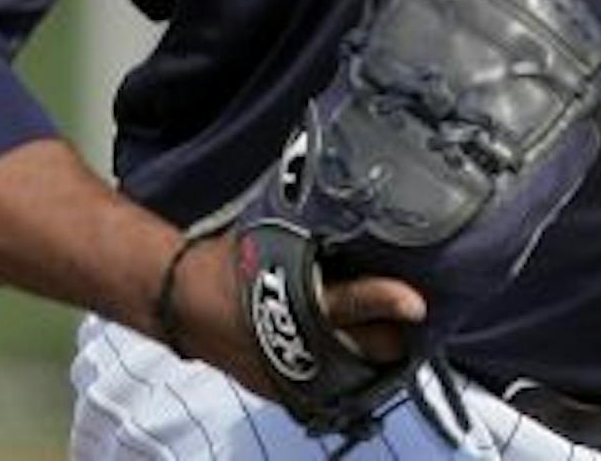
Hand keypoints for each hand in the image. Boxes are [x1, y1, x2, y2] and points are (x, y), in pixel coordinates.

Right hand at [164, 233, 427, 397]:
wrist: (183, 301)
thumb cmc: (234, 259)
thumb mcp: (278, 236)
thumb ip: (323, 234)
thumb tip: (366, 209)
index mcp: (298, 299)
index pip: (352, 302)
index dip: (387, 300)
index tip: (417, 303)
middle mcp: (299, 345)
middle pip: (370, 349)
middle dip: (396, 332)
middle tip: (411, 310)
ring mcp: (292, 375)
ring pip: (358, 373)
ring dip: (376, 353)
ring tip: (392, 328)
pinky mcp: (285, 392)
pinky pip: (334, 386)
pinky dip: (351, 367)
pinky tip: (359, 346)